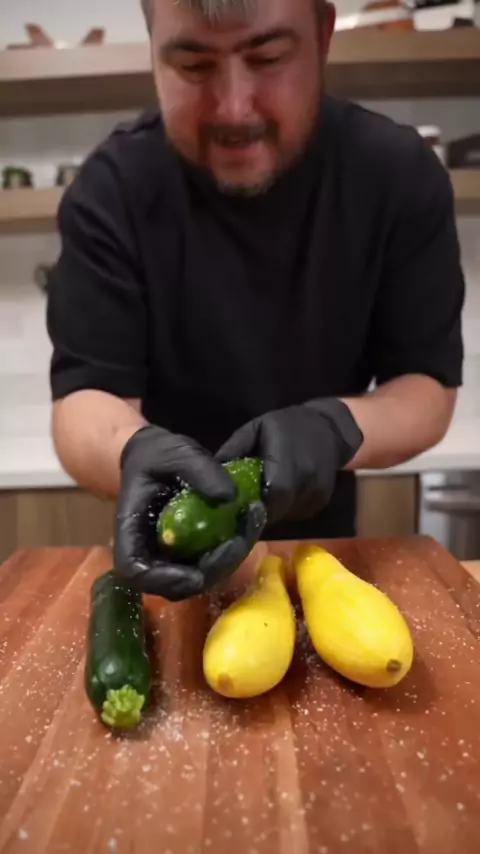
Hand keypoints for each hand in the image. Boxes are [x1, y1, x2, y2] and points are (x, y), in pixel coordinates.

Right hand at [113, 425, 266, 600]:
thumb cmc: (156, 454)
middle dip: (211, 570)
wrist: (156, 456)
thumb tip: (231, 497)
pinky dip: (233, 549)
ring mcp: (171, 557)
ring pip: (199, 578)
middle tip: (238, 541)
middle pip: (174, 585)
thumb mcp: (174, 451)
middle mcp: (148, 552)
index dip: (163, 580)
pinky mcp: (191, 552)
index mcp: (130, 531)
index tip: (194, 574)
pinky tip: (251, 521)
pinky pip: (212, 563)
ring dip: (228, 561)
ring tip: (251, 523)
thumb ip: (199, 468)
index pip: (134, 571)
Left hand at [217, 399, 362, 524]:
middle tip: (246, 511)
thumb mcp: (255, 429)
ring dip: (274, 512)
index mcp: (287, 452)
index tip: (241, 506)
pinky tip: (279, 500)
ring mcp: (319, 488)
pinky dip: (287, 511)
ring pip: (291, 513)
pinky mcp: (323, 500)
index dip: (258, 503)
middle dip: (262, 512)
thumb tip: (208, 471)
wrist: (327, 429)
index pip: (276, 488)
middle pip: (283, 505)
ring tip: (262, 503)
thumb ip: (234, 449)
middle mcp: (308, 472)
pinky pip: (300, 514)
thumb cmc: (285, 426)